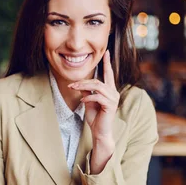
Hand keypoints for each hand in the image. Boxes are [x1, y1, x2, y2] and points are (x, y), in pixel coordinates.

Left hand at [68, 50, 119, 171]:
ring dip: (84, 87)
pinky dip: (88, 97)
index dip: (107, 63)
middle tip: (72, 84)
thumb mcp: (88, 101)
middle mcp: (114, 93)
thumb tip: (80, 82)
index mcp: (110, 90)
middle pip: (99, 80)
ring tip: (74, 89)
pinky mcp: (110, 105)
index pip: (109, 74)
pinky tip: (83, 101)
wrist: (99, 132)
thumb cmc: (95, 117)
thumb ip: (86, 90)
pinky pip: (98, 97)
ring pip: (98, 87)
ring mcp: (113, 99)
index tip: (106, 52)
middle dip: (84, 81)